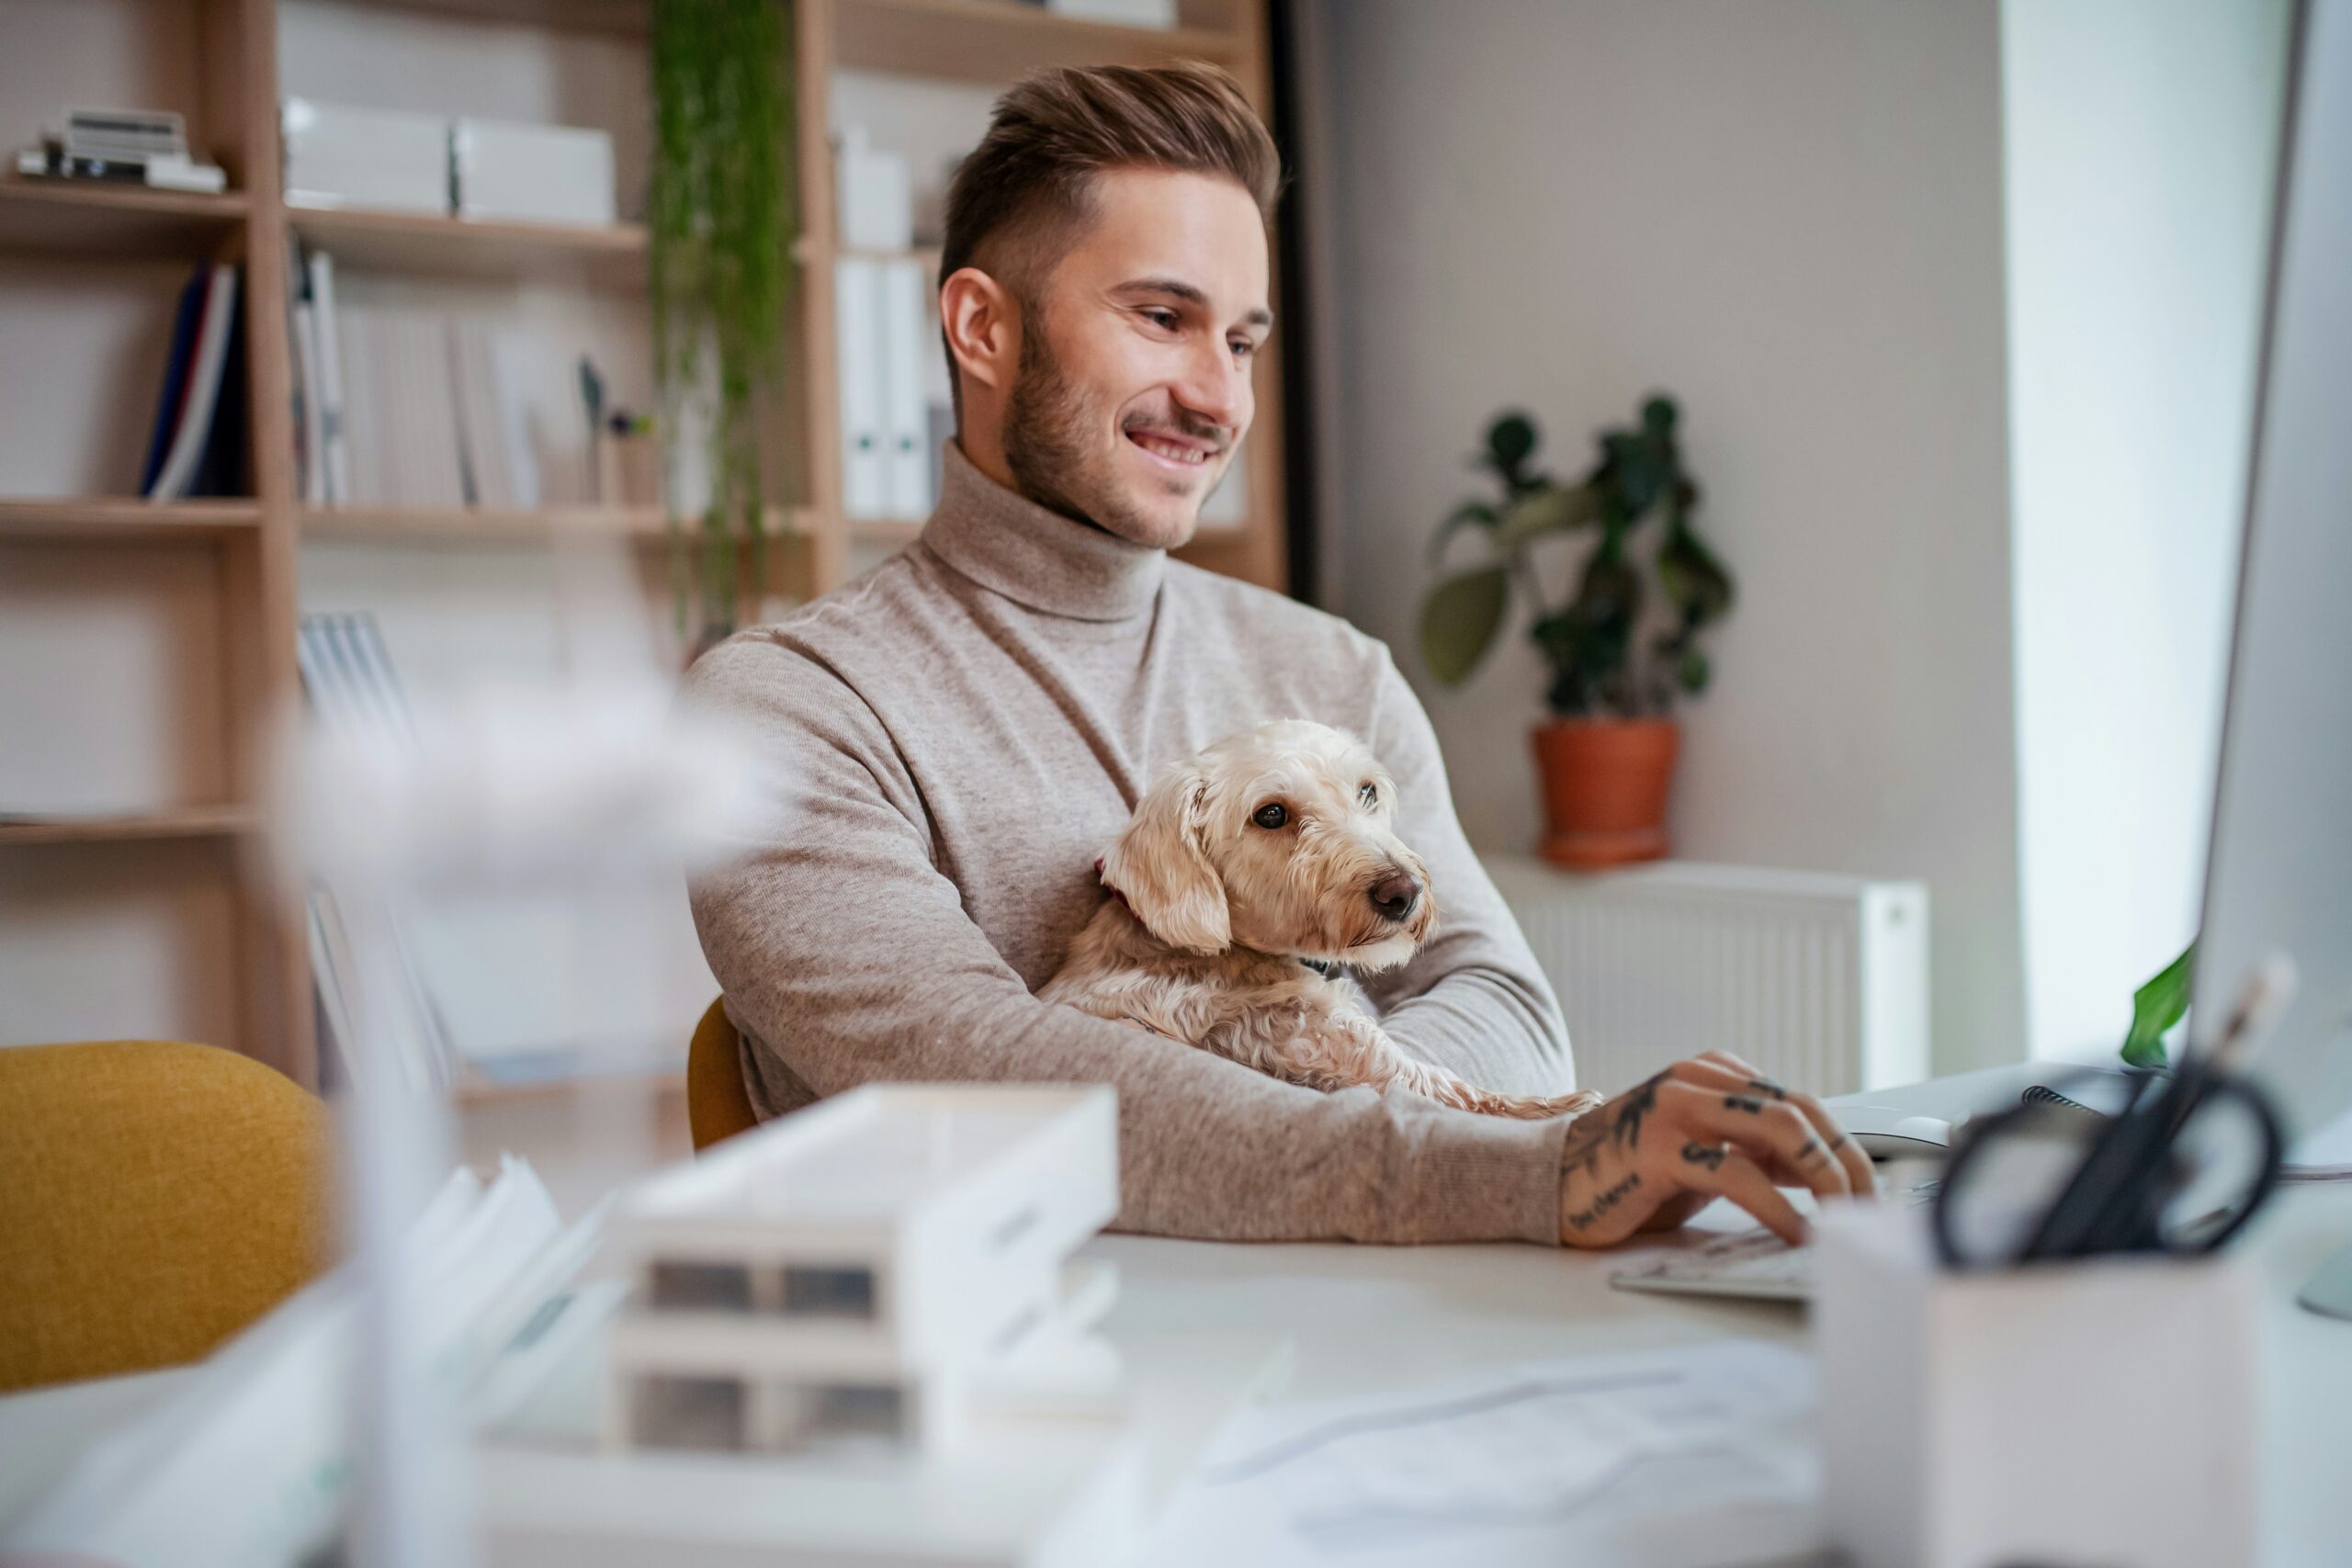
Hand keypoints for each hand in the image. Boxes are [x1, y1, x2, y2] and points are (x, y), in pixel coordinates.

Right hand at [1555, 1051, 1876, 1247]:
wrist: (1549, 1182)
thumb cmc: (1631, 1176)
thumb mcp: (1706, 1153)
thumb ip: (1758, 1151)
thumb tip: (1831, 1176)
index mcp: (1712, 1074)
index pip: (1802, 1103)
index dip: (1846, 1149)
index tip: (1872, 1193)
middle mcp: (1697, 1080)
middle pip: (1799, 1112)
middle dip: (1845, 1163)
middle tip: (1868, 1211)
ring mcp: (1676, 1109)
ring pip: (1778, 1130)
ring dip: (1825, 1181)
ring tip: (1843, 1222)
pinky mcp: (1658, 1148)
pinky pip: (1737, 1174)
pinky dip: (1779, 1208)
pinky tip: (1795, 1233)